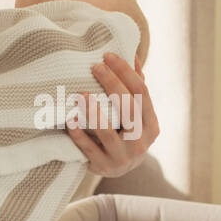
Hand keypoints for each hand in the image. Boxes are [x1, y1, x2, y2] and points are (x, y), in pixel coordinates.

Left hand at [67, 51, 159, 177]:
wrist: (119, 168)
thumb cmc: (125, 132)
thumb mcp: (135, 113)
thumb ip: (134, 87)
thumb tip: (130, 53)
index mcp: (151, 125)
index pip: (141, 92)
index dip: (126, 72)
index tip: (108, 56)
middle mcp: (141, 142)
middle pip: (128, 108)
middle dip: (112, 84)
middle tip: (95, 67)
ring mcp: (123, 157)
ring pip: (107, 132)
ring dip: (93, 111)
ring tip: (80, 94)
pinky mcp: (104, 167)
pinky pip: (89, 149)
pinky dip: (78, 135)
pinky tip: (69, 120)